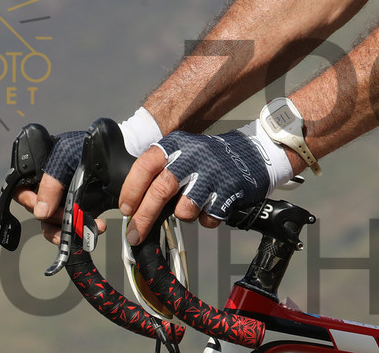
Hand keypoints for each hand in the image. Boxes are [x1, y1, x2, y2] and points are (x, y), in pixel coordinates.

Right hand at [12, 109, 163, 242]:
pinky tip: (96, 227)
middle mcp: (50, 190)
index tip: (43, 210)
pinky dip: (83, 231)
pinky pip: (75, 227)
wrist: (115, 151)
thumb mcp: (64, 157)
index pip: (22, 193)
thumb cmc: (85, 147)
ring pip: (56, 225)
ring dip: (68, 231)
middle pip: (39, 214)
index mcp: (40, 175)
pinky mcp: (81, 210)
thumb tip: (41, 212)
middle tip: (68, 219)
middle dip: (52, 222)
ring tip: (84, 229)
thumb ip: (51, 182)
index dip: (29, 202)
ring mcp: (65, 201)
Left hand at [122, 129, 271, 243]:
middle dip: (145, 217)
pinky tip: (212, 206)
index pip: (145, 166)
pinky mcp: (229, 190)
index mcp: (176, 145)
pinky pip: (208, 218)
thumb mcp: (182, 153)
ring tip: (192, 206)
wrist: (251, 154)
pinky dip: (207, 218)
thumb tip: (134, 205)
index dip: (131, 190)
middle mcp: (192, 156)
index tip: (126, 209)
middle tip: (135, 234)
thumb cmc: (209, 159)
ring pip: (185, 208)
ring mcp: (212, 173)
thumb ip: (160, 172)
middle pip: (161, 190)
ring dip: (185, 214)